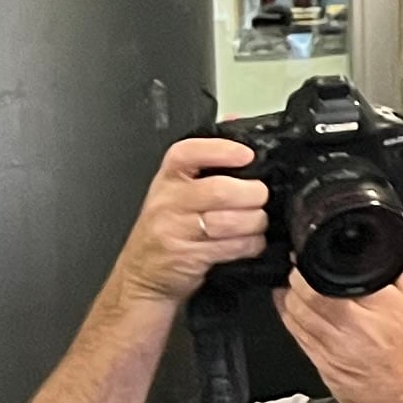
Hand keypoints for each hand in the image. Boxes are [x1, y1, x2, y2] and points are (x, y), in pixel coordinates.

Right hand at [114, 139, 273, 305]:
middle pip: (221, 190)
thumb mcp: (178, 191)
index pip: (189, 153)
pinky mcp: (189, 256)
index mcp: (168, 178)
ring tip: (255, 223)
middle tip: (259, 197)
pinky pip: (233, 246)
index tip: (247, 155)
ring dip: (256, 222)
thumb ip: (207, 163)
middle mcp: (168, 201)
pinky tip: (249, 242)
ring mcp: (175, 229)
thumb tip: (239, 127)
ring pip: (232, 221)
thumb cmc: (168, 228)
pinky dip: (251, 244)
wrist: (142, 274)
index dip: (221, 151)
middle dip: (253, 194)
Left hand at [276, 268, 402, 402]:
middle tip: (301, 270)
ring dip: (289, 297)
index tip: (312, 256)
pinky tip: (295, 312)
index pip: (331, 277)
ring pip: (295, 314)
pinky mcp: (322, 367)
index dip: (313, 263)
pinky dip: (291, 320)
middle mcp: (354, 328)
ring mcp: (334, 349)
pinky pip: (297, 337)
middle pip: (305, 294)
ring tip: (296, 288)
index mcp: (382, 309)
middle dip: (297, 278)